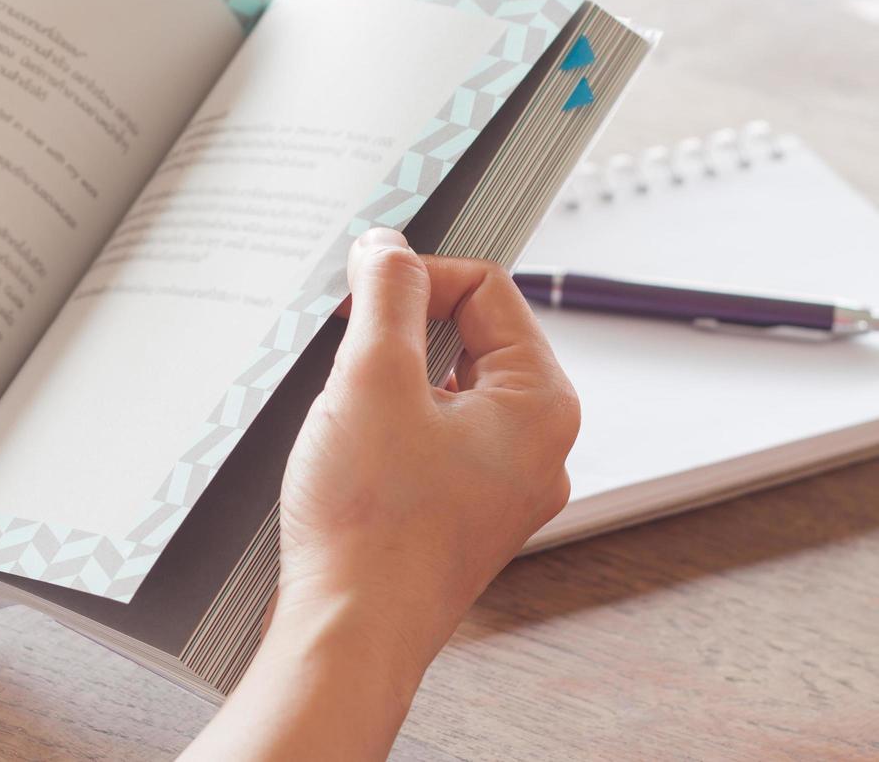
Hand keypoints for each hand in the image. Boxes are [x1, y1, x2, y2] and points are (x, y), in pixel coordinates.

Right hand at [278, 226, 575, 664]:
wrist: (348, 635)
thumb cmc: (371, 527)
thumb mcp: (371, 379)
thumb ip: (386, 295)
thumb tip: (387, 248)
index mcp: (541, 405)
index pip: (488, 289)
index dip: (416, 275)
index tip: (359, 289)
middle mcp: (535, 445)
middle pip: (469, 337)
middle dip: (399, 331)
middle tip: (344, 348)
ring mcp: (499, 484)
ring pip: (444, 389)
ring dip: (388, 380)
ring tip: (343, 411)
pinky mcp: (458, 512)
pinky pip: (429, 437)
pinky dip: (385, 426)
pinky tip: (347, 449)